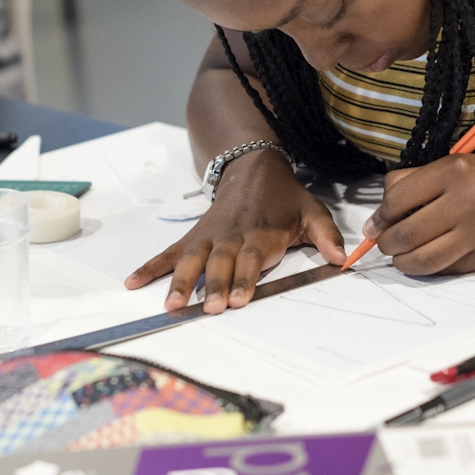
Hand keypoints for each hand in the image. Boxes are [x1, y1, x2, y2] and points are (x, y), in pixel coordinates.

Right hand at [124, 151, 346, 313]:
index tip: (238, 299)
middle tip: (208, 308)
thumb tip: (341, 258)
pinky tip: (133, 282)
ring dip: (180, 282)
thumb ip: (326, 235)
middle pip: (220, 263)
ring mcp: (209, 236)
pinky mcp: (195, 236)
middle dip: (213, 286)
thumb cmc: (285, 197)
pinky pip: (170, 252)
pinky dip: (151, 267)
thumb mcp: (312, 210)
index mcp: (260, 233)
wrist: (253, 167)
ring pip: (192, 260)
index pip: (252, 260)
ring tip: (171, 304)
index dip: (244, 279)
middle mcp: (231, 236)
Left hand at [362, 154, 474, 274]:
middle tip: (385, 241)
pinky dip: (425, 268)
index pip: (397, 198)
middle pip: (405, 233)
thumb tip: (377, 218)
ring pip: (420, 259)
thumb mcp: (452, 165)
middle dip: (386, 242)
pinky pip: (441, 269)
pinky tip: (424, 257)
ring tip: (400, 254)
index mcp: (454, 171)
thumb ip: (412, 182)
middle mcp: (465, 201)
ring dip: (401, 261)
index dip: (380, 215)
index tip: (377, 223)